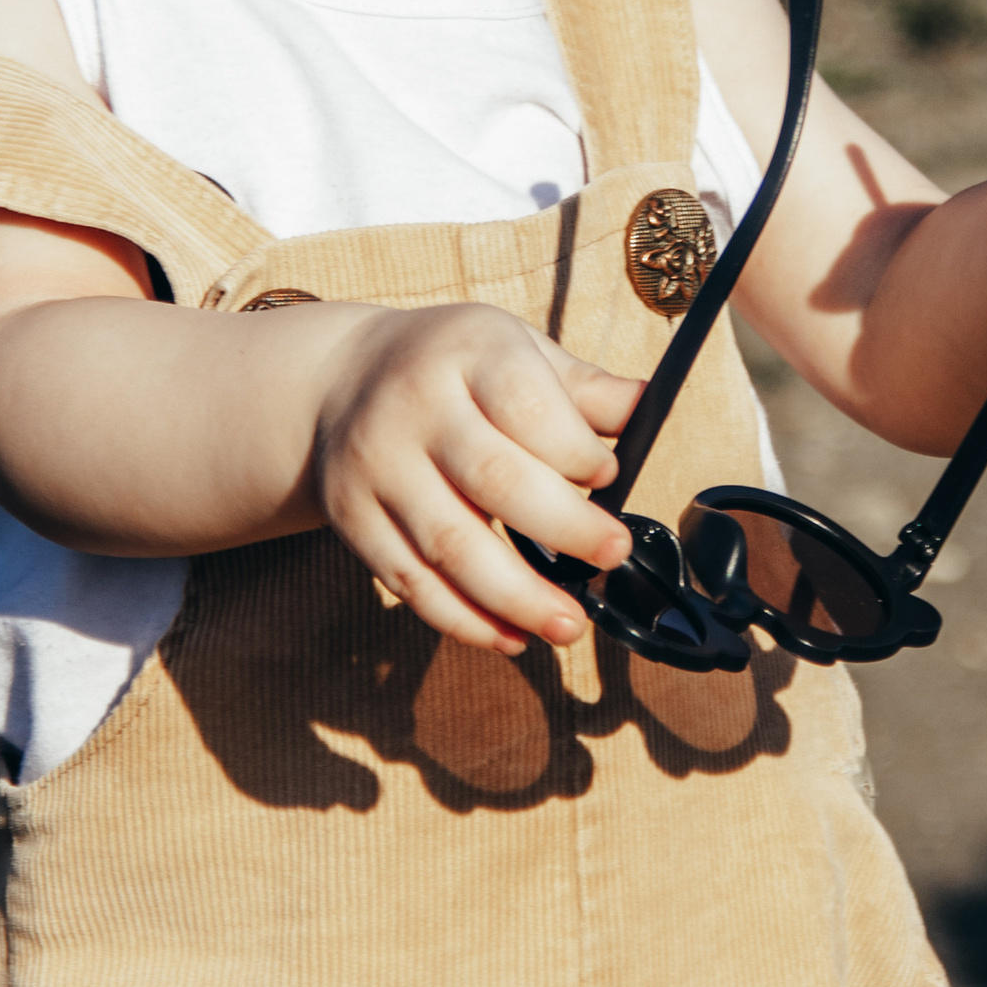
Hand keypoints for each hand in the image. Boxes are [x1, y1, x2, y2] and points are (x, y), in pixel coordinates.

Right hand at [308, 302, 642, 654]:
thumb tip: (647, 409)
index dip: (578, 450)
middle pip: (494, 479)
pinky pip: (410, 582)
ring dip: (516, 597)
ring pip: (450, 545)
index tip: (611, 477)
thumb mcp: (513, 349)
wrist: (338, 378)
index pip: (527, 406)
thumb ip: (581, 388)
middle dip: (564, 527)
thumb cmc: (451, 367)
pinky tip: (510, 637)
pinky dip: (463, 620)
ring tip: (568, 625)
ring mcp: (377, 466)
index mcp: (466, 353)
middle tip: (612, 555)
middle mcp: (414, 407)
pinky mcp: (353, 518)